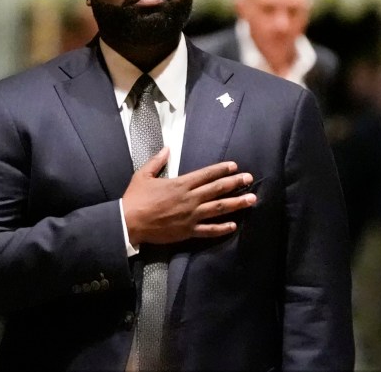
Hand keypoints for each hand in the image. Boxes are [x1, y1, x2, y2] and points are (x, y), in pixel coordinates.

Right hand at [122, 147, 256, 245]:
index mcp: (180, 184)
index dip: (222, 169)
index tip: (234, 166)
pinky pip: (208, 230)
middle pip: (217, 189)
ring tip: (251, 200)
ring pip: (218, 209)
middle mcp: (189, 199)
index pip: (206, 174)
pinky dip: (222, 228)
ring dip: (236, 203)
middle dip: (235, 183)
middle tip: (250, 179)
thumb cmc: (135, 198)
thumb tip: (167, 148)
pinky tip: (233, 225)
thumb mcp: (143, 175)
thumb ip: (157, 161)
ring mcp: (190, 216)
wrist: (129, 222)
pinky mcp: (187, 231)